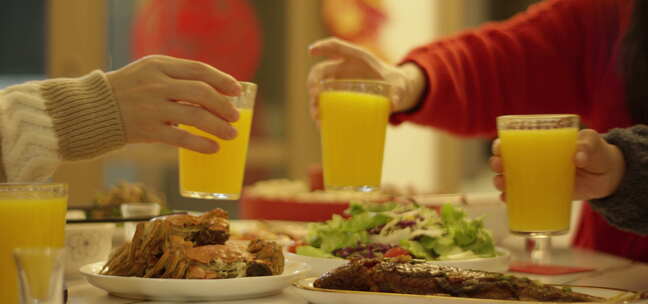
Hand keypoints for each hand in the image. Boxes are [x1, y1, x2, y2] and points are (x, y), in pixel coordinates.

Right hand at [106, 55, 241, 153]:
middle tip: (235, 116)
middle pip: (201, 92)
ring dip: (218, 126)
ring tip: (231, 134)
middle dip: (223, 105)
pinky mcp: (148, 130)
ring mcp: (152, 108)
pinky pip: (181, 138)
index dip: (222, 80)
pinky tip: (214, 148)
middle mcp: (157, 85)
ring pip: (195, 116)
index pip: (198, 69)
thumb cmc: (129, 90)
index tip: (237, 90)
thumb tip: (217, 92)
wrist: (93, 109)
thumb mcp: (149, 72)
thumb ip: (177, 76)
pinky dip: (201, 144)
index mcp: (159, 66)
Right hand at [307, 37, 424, 119]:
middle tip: (314, 95)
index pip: (336, 47)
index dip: (322, 46)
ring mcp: (339, 83)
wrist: (395, 91)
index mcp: (358, 59)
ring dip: (314, 101)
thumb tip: (393, 102)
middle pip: (321, 70)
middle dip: (313, 81)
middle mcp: (344, 69)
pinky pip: (325, 102)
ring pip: (318, 88)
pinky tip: (322, 123)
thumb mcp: (399, 85)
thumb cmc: (396, 83)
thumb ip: (398, 91)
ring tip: (317, 115)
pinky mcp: (339, 97)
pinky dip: (321, 112)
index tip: (310, 51)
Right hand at [490, 129, 625, 201]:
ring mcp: (535, 178)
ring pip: (508, 179)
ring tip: (501, 185)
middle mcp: (532, 161)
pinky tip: (506, 200)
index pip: (513, 142)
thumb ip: (587, 145)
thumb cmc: (595, 152)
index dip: (501, 145)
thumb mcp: (592, 143)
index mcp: (539, 144)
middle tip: (499, 166)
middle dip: (496, 164)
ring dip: (500, 181)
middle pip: (505, 161)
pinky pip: (520, 197)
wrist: (606, 176)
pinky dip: (510, 199)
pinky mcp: (542, 193)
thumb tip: (579, 156)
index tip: (499, 149)